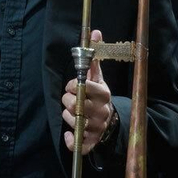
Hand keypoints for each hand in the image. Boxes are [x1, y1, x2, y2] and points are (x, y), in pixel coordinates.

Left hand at [62, 29, 114, 154]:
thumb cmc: (99, 95)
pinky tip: (69, 133)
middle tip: (71, 100)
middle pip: (76, 105)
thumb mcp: (98, 77)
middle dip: (68, 101)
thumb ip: (94, 57)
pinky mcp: (91, 142)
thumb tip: (94, 32)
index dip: (73, 85)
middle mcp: (102, 112)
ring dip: (68, 117)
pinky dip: (71, 140)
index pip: (84, 87)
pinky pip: (78, 145)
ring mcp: (97, 128)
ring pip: (74, 122)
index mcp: (104, 94)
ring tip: (73, 113)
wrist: (109, 120)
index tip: (73, 85)